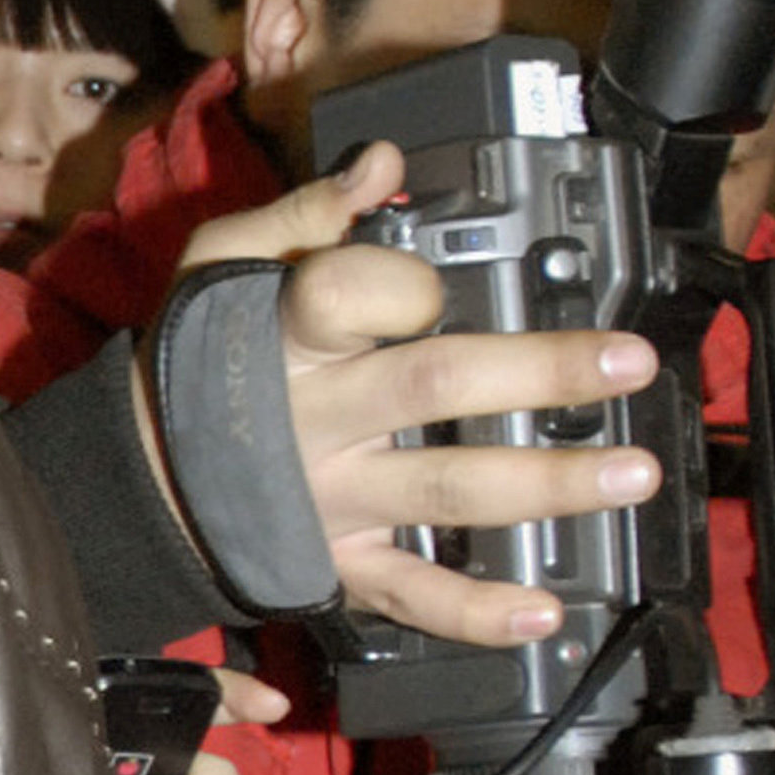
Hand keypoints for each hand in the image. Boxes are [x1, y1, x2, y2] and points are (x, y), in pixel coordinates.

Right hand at [165, 142, 659, 645]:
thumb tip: (383, 163)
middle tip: (627, 361)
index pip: (347, 294)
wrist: (141, 474)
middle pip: (433, 386)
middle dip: (538, 373)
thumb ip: (304, 213)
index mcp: (285, 336)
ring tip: (632, 471)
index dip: (402, 284)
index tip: (433, 282)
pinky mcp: (340, 562)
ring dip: (548, 484)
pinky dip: (477, 612)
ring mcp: (333, 497)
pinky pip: (412, 593)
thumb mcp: (222, 264)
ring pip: (448, 490)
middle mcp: (316, 419)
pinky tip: (543, 609)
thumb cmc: (195, 359)